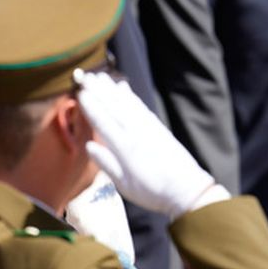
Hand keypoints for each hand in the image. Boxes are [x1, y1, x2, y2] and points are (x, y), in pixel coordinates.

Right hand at [75, 71, 214, 219]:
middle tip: (86, 77)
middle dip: (99, 91)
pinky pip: (140, 106)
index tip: (81, 93)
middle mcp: (136, 134)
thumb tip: (88, 146)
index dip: (92, 107)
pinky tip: (123, 87)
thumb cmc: (152, 192)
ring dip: (112, 89)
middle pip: (114, 108)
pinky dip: (130, 95)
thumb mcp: (124, 186)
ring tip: (101, 76)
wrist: (187, 190)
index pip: (104, 123)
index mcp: (125, 149)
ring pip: (127, 104)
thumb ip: (107, 164)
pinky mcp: (158, 127)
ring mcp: (148, 128)